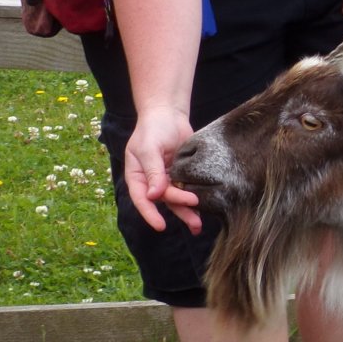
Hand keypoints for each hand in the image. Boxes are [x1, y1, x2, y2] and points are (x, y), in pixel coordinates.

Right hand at [124, 106, 202, 234]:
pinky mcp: (183, 175)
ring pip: (177, 200)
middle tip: (194, 208)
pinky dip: (195, 201)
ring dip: (188, 212)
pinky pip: (188, 190)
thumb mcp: (149, 148)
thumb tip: (154, 196)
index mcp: (137, 176)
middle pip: (164, 201)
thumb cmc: (153, 128)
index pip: (141, 199)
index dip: (150, 214)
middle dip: (179, 208)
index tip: (160, 226)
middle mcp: (152, 181)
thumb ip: (153, 171)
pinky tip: (205, 210)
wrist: (169, 115)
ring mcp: (168, 179)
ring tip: (198, 226)